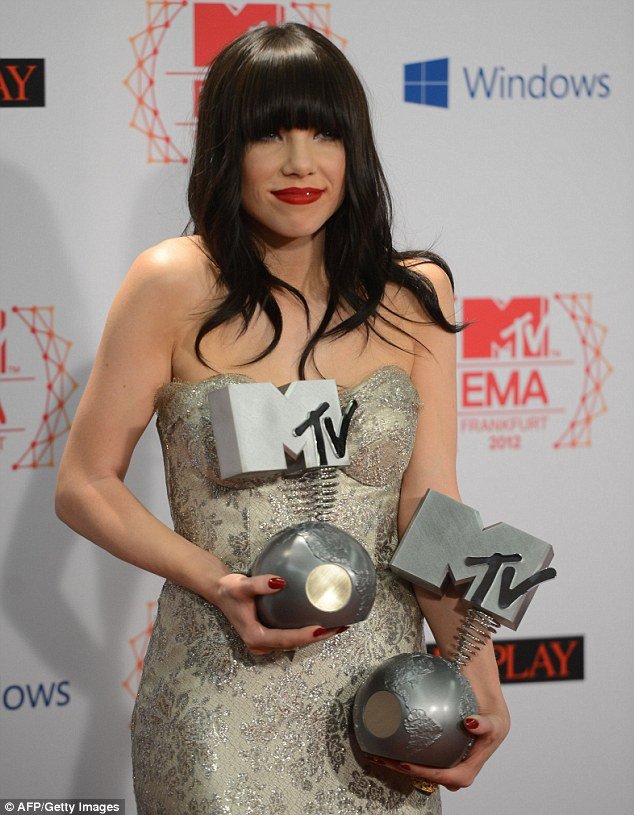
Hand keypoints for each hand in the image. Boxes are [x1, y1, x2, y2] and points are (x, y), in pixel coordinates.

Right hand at [212, 572, 346, 654]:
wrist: (220, 592)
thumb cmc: (229, 590)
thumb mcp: (241, 586)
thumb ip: (259, 584)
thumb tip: (281, 582)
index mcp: (256, 637)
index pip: (286, 639)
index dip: (306, 636)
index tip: (324, 629)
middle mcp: (262, 645)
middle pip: (295, 644)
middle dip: (318, 637)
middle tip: (341, 626)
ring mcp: (266, 643)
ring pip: (295, 643)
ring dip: (316, 636)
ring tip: (338, 625)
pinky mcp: (270, 636)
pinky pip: (291, 636)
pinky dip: (307, 631)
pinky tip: (322, 621)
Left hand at [366, 711, 509, 791]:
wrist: (484, 692)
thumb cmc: (492, 708)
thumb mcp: (496, 718)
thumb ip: (486, 724)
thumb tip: (471, 724)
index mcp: (471, 766)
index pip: (447, 776)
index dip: (427, 773)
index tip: (406, 764)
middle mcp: (457, 764)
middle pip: (430, 775)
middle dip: (406, 771)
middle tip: (383, 760)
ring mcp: (447, 755)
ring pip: (422, 764)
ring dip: (400, 761)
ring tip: (377, 754)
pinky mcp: (438, 745)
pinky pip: (420, 749)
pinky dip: (404, 745)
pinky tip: (384, 735)